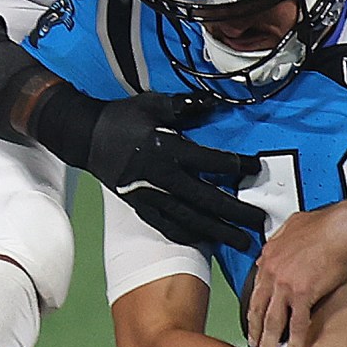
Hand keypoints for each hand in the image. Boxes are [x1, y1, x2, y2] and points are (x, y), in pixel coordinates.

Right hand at [43, 89, 265, 248]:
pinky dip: (189, 235)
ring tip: (240, 242)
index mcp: (167, 150)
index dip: (236, 166)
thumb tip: (216, 103)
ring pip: (190, 219)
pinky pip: (168, 226)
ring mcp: (150, 196)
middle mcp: (161, 178)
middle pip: (206, 199)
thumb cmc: (122, 118)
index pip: (210, 162)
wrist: (87, 138)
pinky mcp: (141, 206)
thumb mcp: (152, 103)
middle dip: (234, 212)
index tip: (255, 168)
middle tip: (258, 221)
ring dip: (218, 232)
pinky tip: (206, 241)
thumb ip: (184, 106)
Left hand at [245, 201, 346, 346]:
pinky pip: (296, 326)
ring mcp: (285, 284)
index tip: (255, 322)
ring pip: (272, 323)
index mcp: (270, 257)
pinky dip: (293, 345)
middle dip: (254, 333)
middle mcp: (272, 272)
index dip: (255, 309)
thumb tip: (280, 241)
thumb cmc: (328, 225)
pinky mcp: (302, 294)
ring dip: (267, 346)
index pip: (257, 290)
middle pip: (258, 310)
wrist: (346, 228)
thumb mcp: (296, 225)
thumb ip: (284, 237)